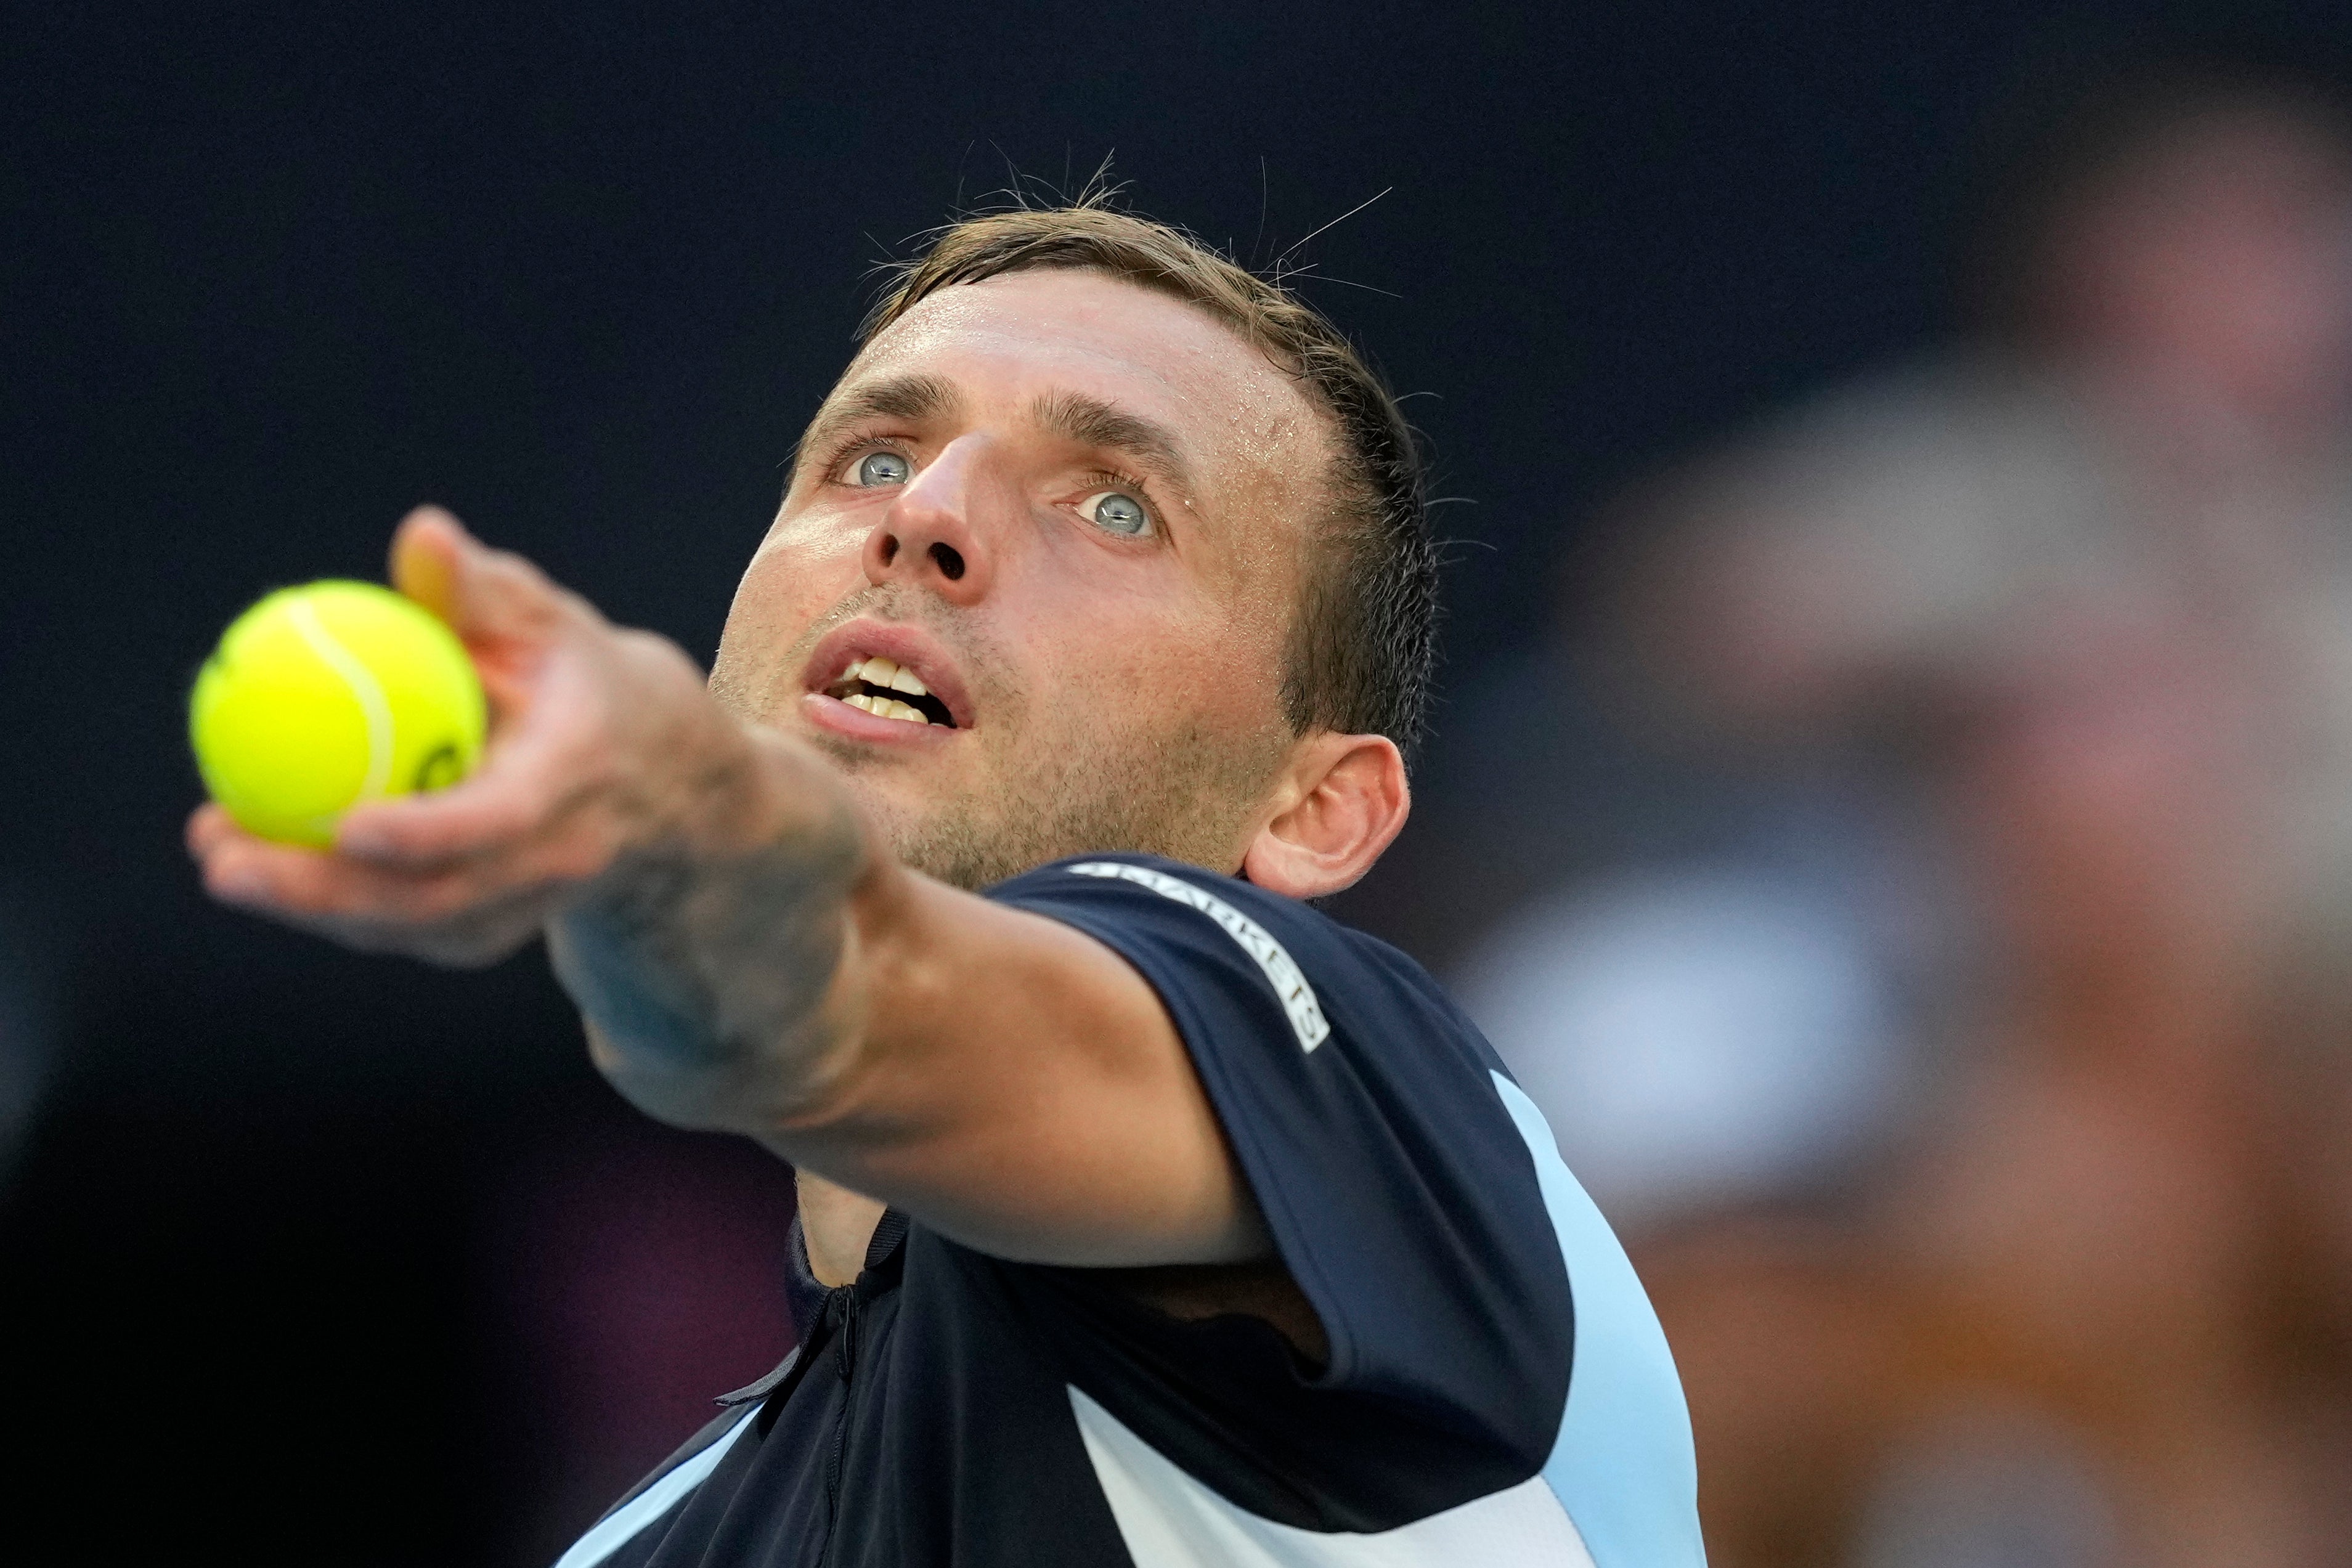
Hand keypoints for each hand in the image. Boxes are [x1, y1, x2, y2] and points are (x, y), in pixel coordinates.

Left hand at [187, 507, 767, 966]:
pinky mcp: (504, 927)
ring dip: (313, 906)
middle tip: (225, 861)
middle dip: (326, 895)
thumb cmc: (587, 679)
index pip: (502, 819)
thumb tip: (421, 532)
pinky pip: (413, 930)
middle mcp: (561, 854)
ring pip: (417, 926)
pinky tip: (271, 871)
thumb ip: (481, 589)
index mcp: (577, 775)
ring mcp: (533, 902)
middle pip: (441, 898)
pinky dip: (339, 910)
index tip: (346, 824)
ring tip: (221, 858)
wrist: (669, 783)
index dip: (428, 833)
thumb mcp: (549, 624)